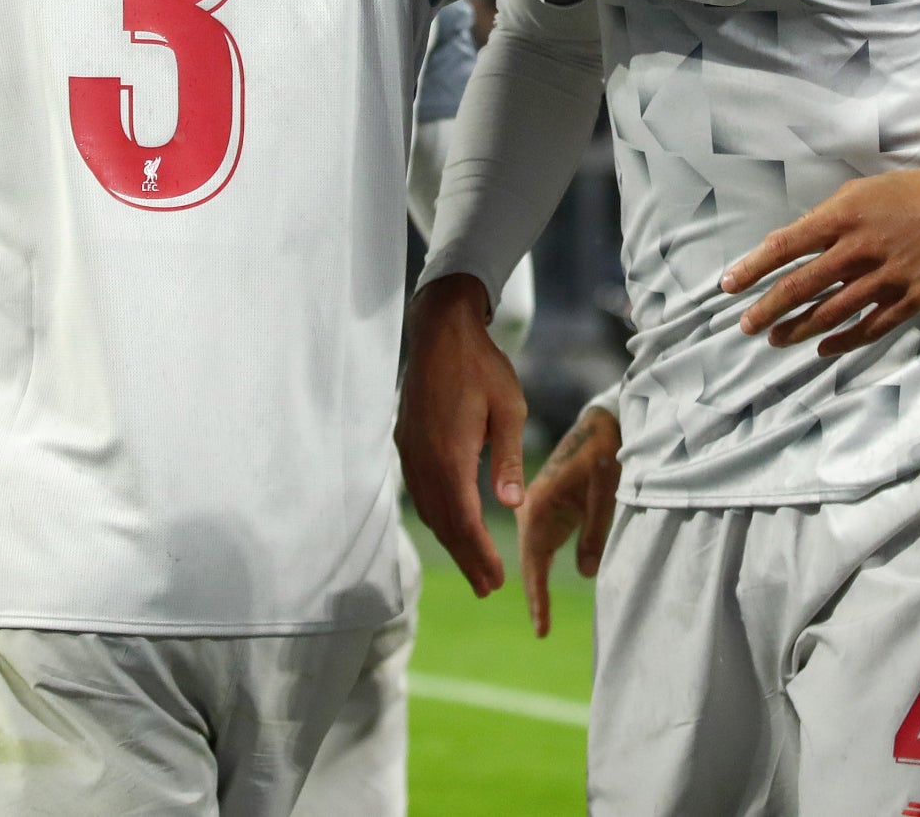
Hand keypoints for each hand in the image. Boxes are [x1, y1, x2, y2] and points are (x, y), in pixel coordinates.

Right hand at [397, 275, 526, 596]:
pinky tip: (451, 524)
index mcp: (451, 456)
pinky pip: (420, 492)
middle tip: (487, 588)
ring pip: (429, 510)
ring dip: (451, 540)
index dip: (480, 554)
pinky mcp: (406, 444)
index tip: (497, 580)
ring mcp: (410, 453)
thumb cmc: (482, 367)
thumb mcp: (510, 411)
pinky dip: (437, 516)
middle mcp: (424, 461)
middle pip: (444, 523)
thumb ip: (509, 462)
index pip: (465, 520)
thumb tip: (513, 506)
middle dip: (466, 557)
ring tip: (473, 565)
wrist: (440, 332)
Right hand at [517, 405, 621, 637]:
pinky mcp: (537, 504)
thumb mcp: (606, 486)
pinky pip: (532, 543)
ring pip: (526, 554)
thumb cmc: (604, 448)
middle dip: (532, 595)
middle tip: (542, 631)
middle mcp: (526, 507)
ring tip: (541, 618)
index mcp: (538, 503)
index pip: (534, 562)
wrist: (598, 419)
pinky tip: (536, 587)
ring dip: (527, 582)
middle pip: (524, 562)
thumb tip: (587, 572)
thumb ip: (595, 528)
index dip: (538, 597)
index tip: (542, 629)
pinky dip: (533, 566)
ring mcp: (528, 505)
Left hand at [721, 160, 919, 355]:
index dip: (753, 268)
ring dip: (798, 329)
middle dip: (767, 309)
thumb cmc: (910, 194)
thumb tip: (788, 245)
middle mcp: (862, 248)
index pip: (786, 245)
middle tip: (746, 325)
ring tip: (775, 339)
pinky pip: (871, 328)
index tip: (728, 286)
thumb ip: (826, 220)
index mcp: (845, 215)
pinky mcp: (913, 298)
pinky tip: (823, 347)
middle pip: (802, 286)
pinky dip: (843, 341)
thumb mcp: (861, 192)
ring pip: (832, 313)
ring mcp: (889, 277)